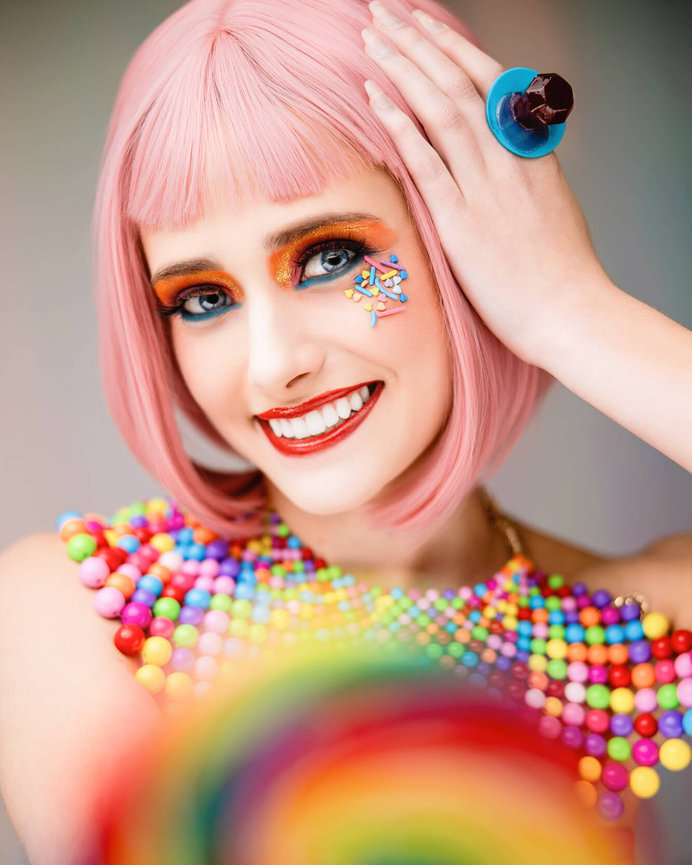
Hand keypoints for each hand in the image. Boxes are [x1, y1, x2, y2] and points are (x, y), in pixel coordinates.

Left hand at [362, 2, 610, 365]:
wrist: (571, 314)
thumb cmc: (563, 274)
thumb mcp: (553, 209)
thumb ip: (527, 176)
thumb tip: (508, 160)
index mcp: (531, 155)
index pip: (490, 84)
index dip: (452, 49)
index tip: (425, 24)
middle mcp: (509, 161)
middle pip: (458, 85)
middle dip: (419, 43)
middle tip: (385, 12)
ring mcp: (486, 189)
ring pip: (442, 110)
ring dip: (403, 69)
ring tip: (372, 37)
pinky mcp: (463, 223)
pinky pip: (428, 162)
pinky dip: (401, 126)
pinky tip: (377, 97)